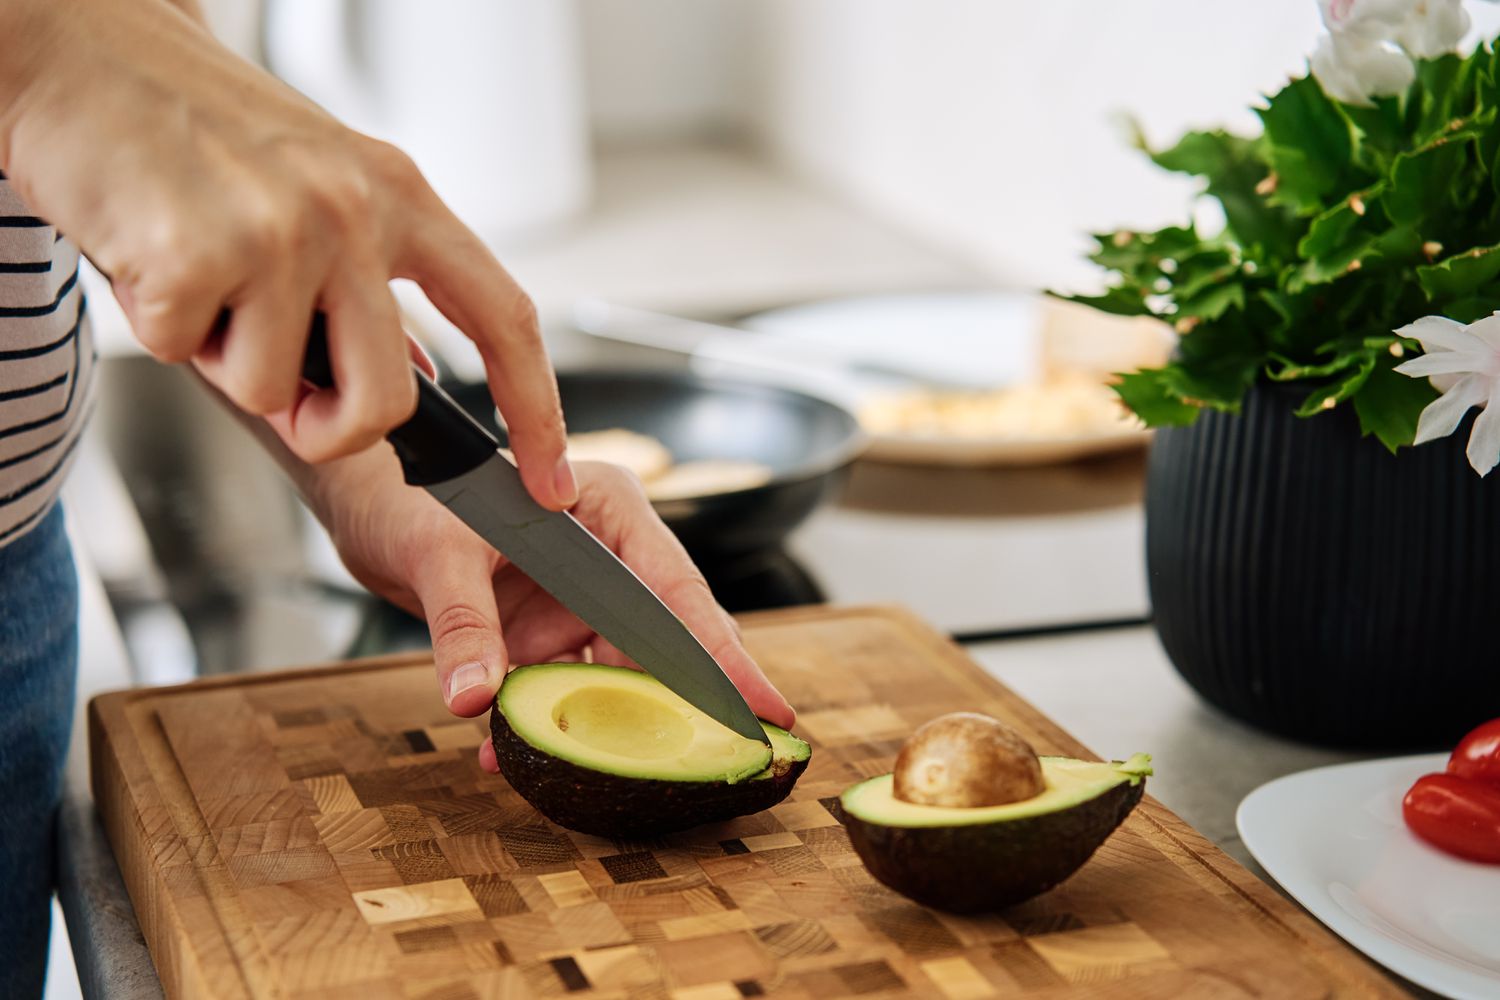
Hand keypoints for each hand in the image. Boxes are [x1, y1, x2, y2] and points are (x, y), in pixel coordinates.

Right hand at [0, 0, 573, 507]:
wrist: (81, 53)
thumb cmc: (197, 128)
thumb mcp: (323, 187)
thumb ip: (372, 282)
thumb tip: (415, 379)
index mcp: (400, 196)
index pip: (505, 317)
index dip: (537, 409)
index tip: (549, 475)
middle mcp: (355, 211)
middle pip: (391, 399)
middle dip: (333, 427)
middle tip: (285, 391)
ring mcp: (281, 232)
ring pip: (277, 391)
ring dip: (226, 357)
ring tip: (198, 272)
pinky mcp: (198, 254)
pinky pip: (187, 356)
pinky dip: (160, 327)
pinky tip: (151, 255)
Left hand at [306, 450, 795, 771]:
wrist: (371, 507)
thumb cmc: (415, 498)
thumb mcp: (439, 553)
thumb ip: (462, 623)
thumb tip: (474, 701)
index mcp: (609, 508)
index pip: (679, 592)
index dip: (724, 658)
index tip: (768, 710)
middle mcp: (608, 555)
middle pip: (661, 643)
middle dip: (677, 707)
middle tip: (725, 763)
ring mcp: (579, 599)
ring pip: (613, 678)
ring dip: (594, 728)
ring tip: (588, 777)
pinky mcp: (546, 633)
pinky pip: (560, 691)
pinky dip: (539, 727)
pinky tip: (502, 757)